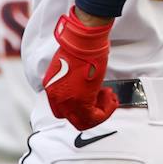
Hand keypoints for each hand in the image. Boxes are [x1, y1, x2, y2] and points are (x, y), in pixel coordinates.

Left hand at [43, 10, 118, 130]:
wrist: (83, 41)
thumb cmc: (79, 48)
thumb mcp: (70, 68)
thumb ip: (73, 82)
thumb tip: (84, 87)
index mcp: (51, 87)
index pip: (61, 109)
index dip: (78, 106)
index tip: (91, 96)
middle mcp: (56, 97)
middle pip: (72, 118)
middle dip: (90, 111)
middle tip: (102, 99)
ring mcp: (67, 101)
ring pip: (84, 121)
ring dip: (100, 112)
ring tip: (109, 97)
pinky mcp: (81, 102)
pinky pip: (95, 118)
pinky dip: (106, 111)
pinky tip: (111, 97)